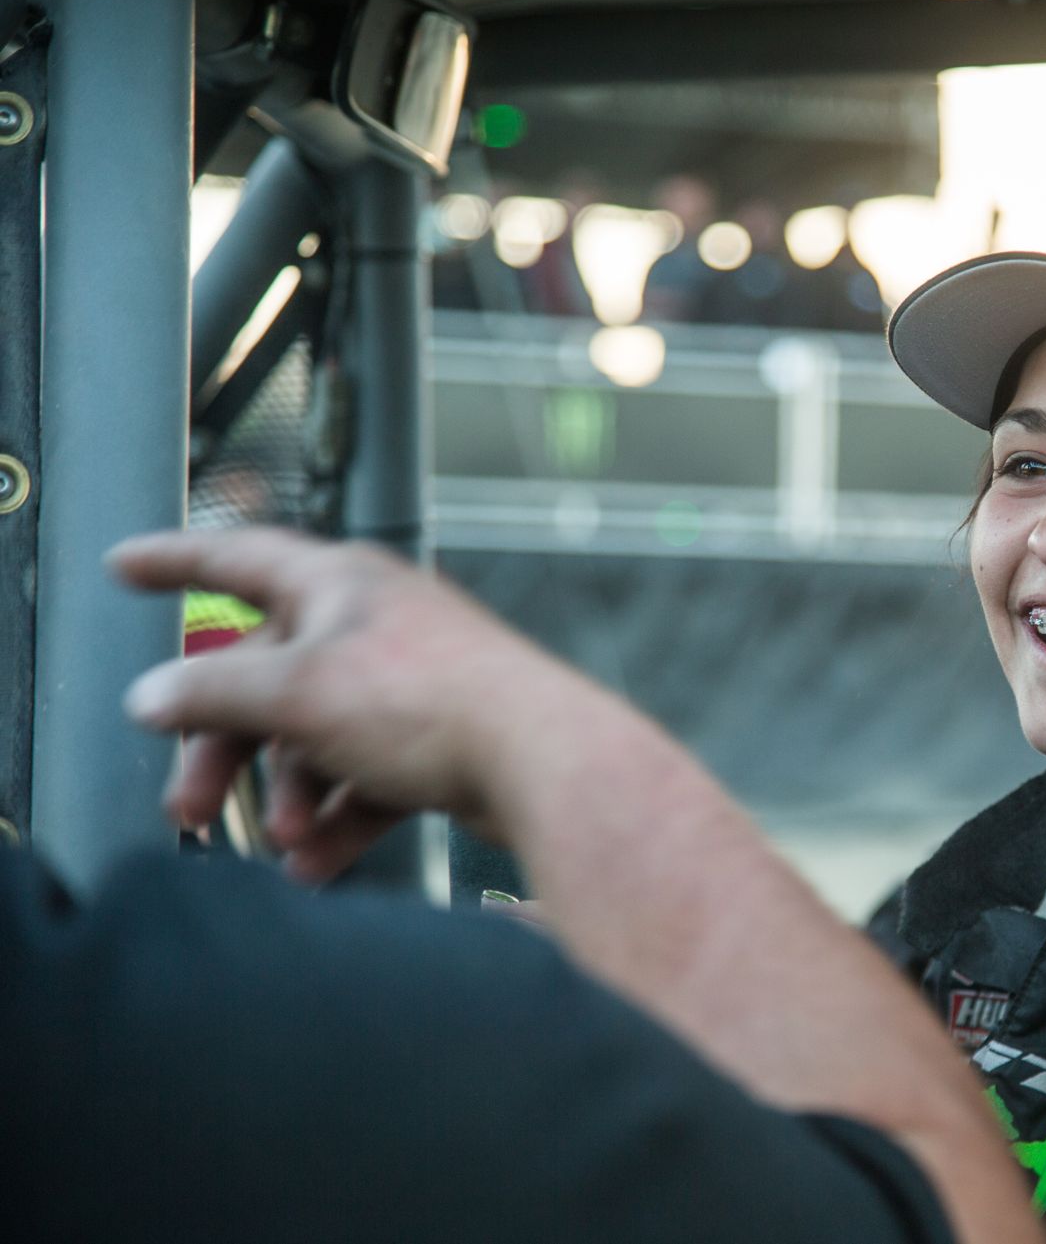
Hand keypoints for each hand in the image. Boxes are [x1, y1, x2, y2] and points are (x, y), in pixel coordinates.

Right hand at [112, 528, 582, 875]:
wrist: (543, 763)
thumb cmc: (435, 704)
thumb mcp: (296, 694)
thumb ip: (213, 693)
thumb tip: (152, 696)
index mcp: (338, 584)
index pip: (236, 558)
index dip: (172, 560)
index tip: (124, 565)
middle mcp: (374, 624)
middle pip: (266, 678)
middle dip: (224, 748)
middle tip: (188, 806)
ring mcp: (409, 684)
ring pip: (316, 739)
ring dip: (288, 795)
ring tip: (285, 843)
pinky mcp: (438, 740)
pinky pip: (365, 780)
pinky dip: (337, 820)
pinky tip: (316, 864)